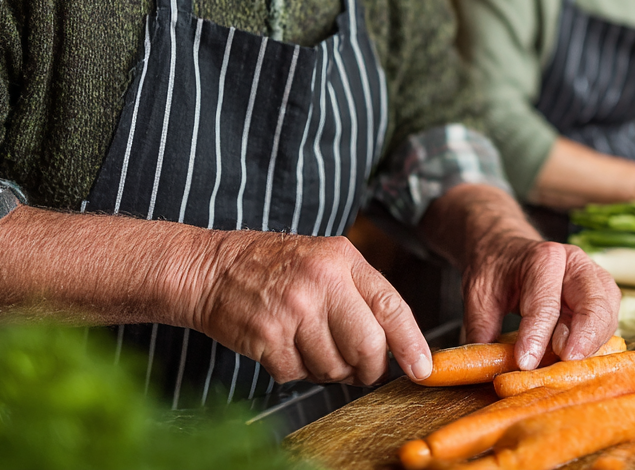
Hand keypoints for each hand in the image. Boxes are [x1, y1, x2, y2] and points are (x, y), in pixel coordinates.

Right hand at [188, 231, 430, 386]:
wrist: (213, 269)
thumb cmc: (274, 266)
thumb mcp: (326, 259)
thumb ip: (362, 293)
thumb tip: (396, 344)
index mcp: (342, 260)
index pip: (391, 307)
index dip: (411, 344)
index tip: (421, 368)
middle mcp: (321, 282)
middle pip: (368, 347)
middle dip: (368, 368)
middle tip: (359, 367)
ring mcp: (293, 311)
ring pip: (334, 368)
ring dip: (327, 369)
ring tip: (309, 342)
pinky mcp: (268, 337)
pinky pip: (299, 374)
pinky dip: (296, 370)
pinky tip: (284, 344)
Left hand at [417, 183, 619, 370]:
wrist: (506, 249)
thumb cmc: (495, 271)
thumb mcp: (478, 294)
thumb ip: (481, 329)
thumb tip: (486, 368)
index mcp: (543, 258)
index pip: (545, 302)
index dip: (536, 335)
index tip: (526, 363)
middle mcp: (575, 263)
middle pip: (592, 302)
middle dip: (584, 337)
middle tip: (567, 363)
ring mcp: (593, 278)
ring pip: (607, 311)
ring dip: (594, 342)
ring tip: (571, 364)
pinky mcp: (601, 296)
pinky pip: (609, 320)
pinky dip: (599, 342)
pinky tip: (582, 358)